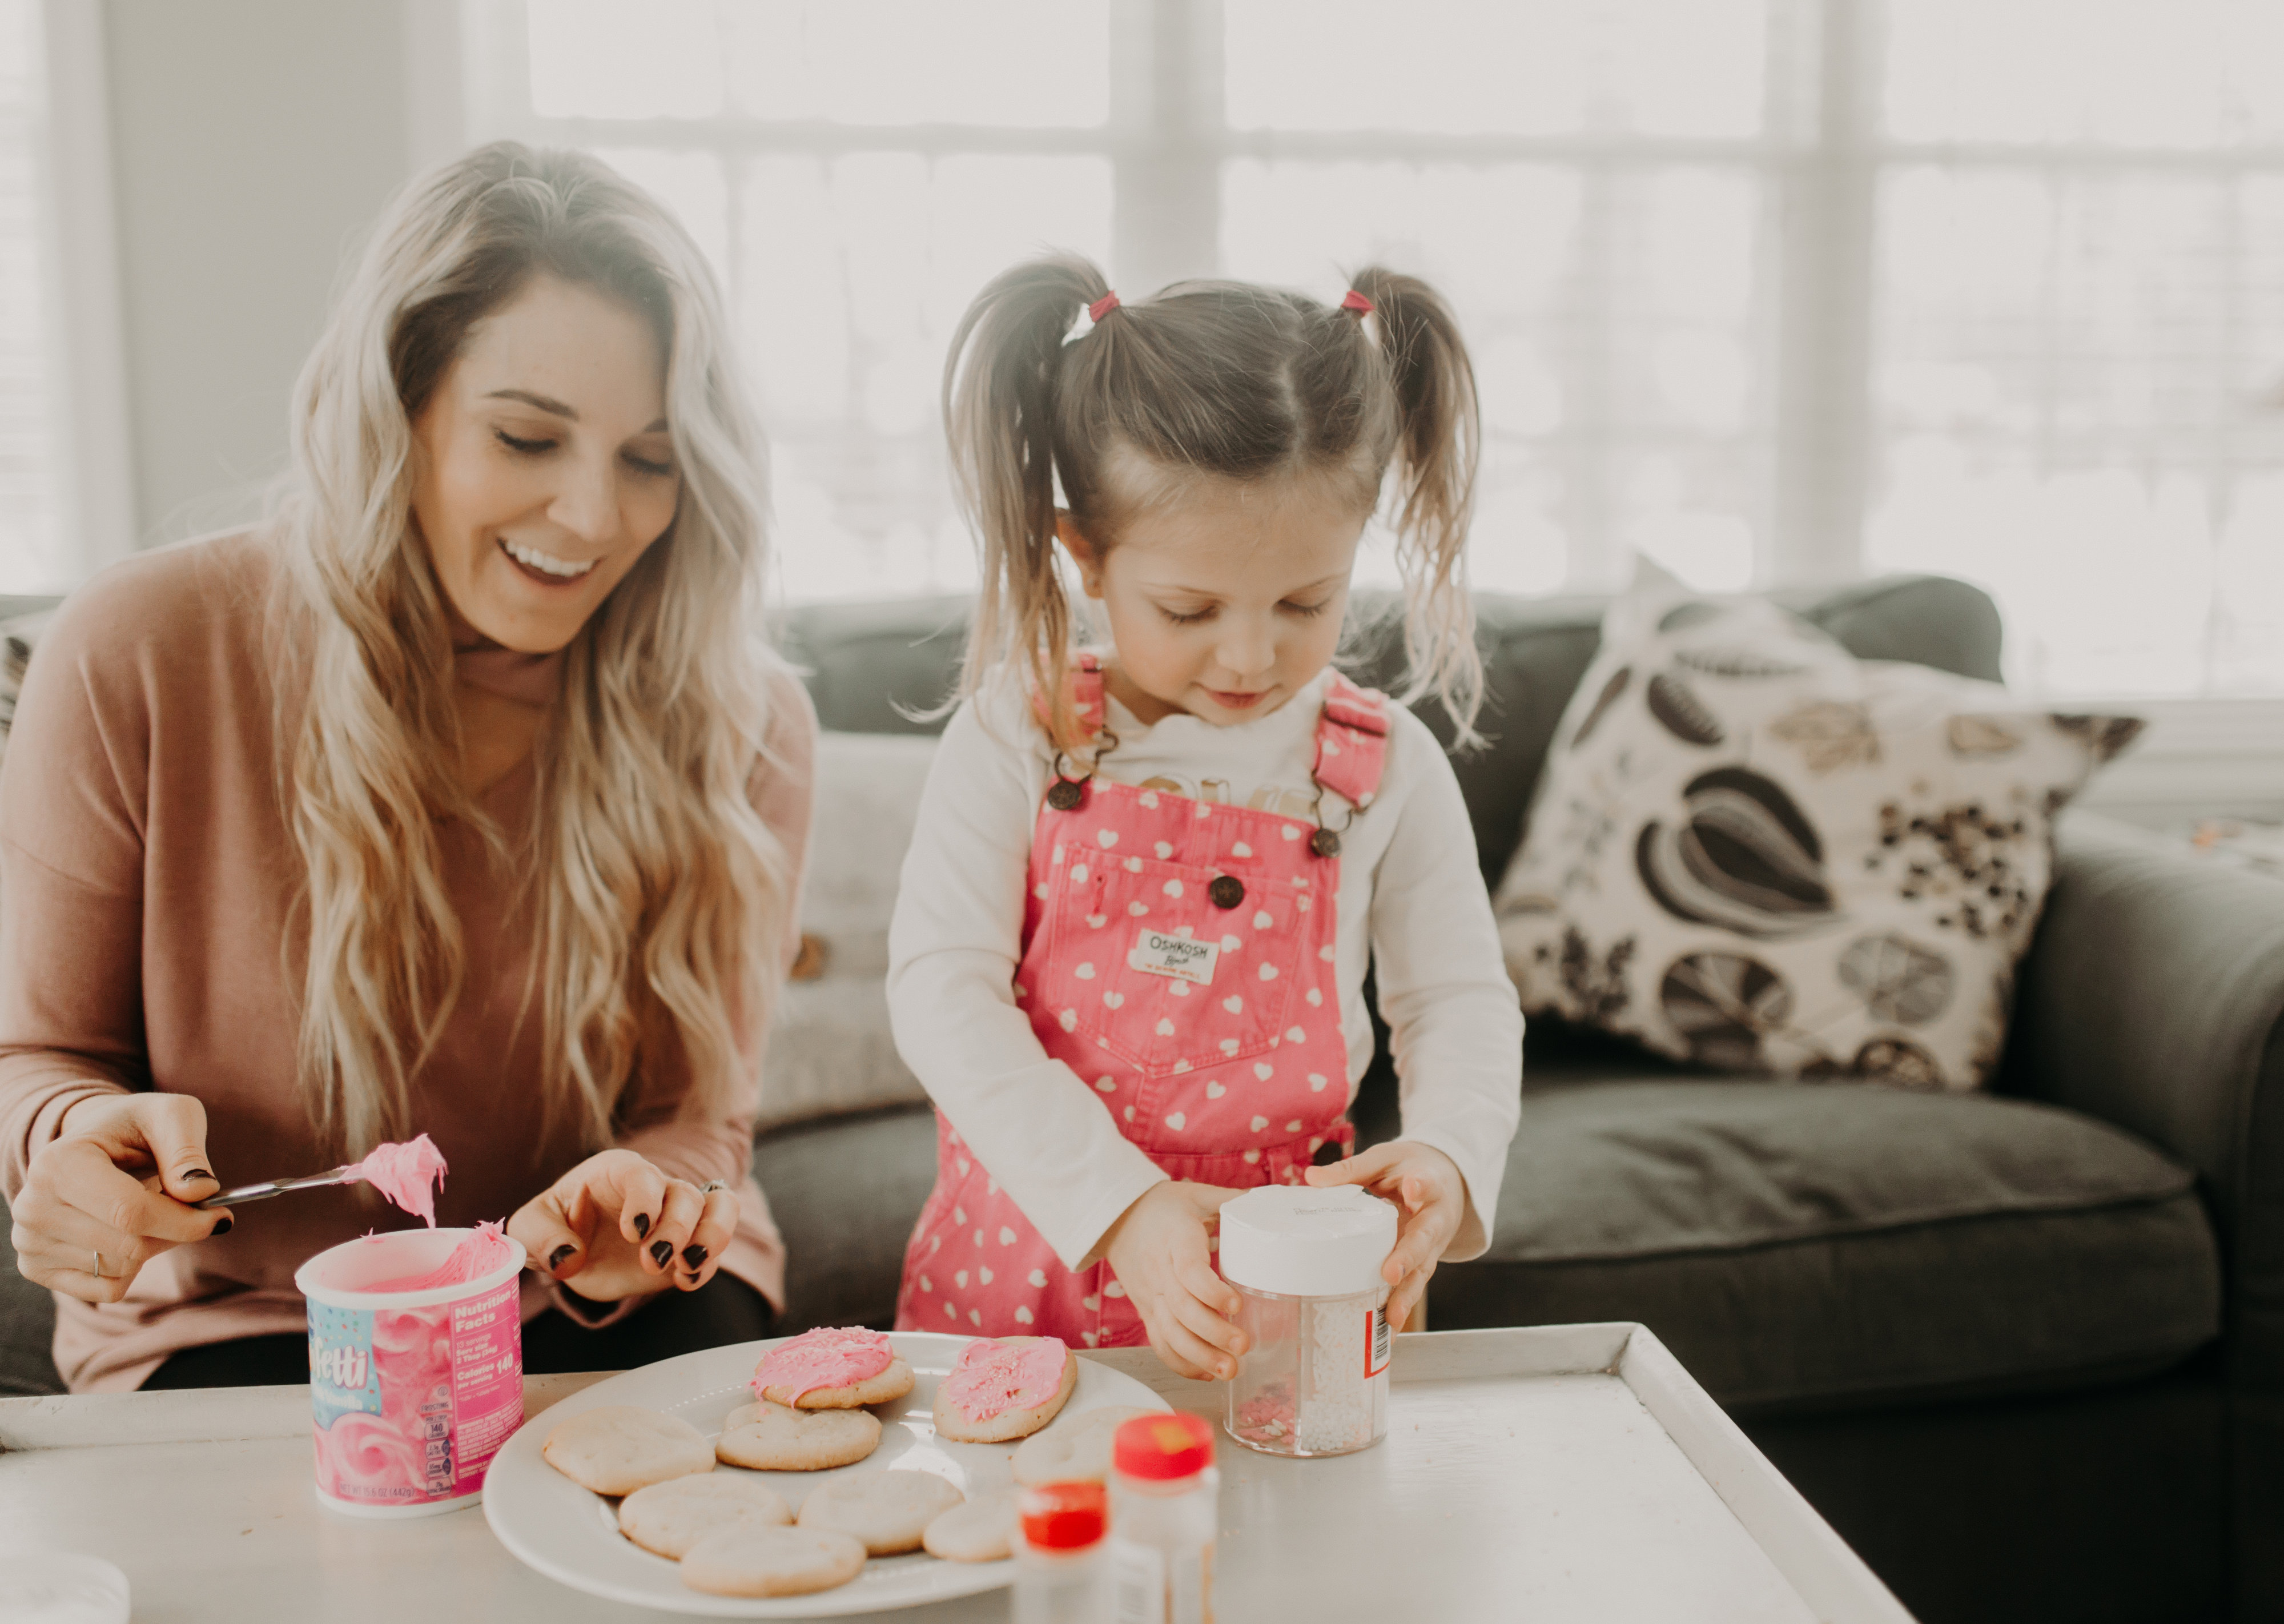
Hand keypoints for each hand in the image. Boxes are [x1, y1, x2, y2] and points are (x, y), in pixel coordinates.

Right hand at [9, 1093, 227, 1302]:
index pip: (129, 1213)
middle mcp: (34, 1205)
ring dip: (155, 1245)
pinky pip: (107, 1289)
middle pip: (129, 1246)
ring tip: (148, 1209)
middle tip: (190, 1209)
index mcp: (59, 1163)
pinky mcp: (37, 1268)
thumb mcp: (171, 1116)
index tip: (220, 1215)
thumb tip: (200, 1192)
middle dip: (174, 1231)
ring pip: (121, 1269)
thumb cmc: (137, 1127)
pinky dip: (133, 1267)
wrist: (96, 1143)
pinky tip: (127, 1233)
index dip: (184, 1221)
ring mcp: (30, 1241)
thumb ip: (187, 1151)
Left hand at [509, 1150, 737, 1302]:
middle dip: (676, 1229)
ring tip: (687, 1267)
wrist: (575, 1247)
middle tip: (651, 1261)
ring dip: (711, 1237)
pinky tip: (684, 1281)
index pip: (643, 1174)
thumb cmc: (556, 1224)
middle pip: (687, 1195)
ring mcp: (677, 1216)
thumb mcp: (531, 1227)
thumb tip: (567, 1257)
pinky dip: (709, 1264)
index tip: (634, 1232)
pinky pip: (717, 1245)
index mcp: (618, 1173)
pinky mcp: (688, 1246)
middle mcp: (655, 1188)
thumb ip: (541, 1236)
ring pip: (719, 1207)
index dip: (645, 1200)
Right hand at [1101, 1180, 1247, 1380]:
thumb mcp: (1197, 1195)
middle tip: (1243, 1346)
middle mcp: (1159, 1271)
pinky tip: (1207, 1374)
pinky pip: (1159, 1342)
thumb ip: (1233, 1200)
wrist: (1116, 1217)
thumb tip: (1275, 1200)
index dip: (1211, 1291)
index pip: (1189, 1271)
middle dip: (1212, 1333)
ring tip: (1230, 1371)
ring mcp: (1150, 1295)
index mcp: (1176, 1240)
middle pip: (1181, 1309)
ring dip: (1198, 1356)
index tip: (1237, 1305)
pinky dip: (1181, 1362)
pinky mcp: (1147, 1310)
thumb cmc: (1163, 1206)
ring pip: (1169, 1333)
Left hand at [1305, 1140, 1465, 1329]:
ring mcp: (1431, 1246)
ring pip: (1421, 1272)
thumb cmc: (1410, 1168)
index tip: (1414, 1187)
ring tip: (1393, 1317)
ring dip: (1407, 1295)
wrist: (1448, 1180)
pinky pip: (1413, 1286)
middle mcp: (1434, 1219)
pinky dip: (1402, 1309)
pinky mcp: (1422, 1264)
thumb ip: (1352, 1170)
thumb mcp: (1385, 1159)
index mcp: (1428, 1183)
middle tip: (1391, 1272)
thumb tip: (1311, 1179)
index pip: (1427, 1183)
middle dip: (1408, 1257)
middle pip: (1424, 1239)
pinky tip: (1389, 1333)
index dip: (1421, 1187)